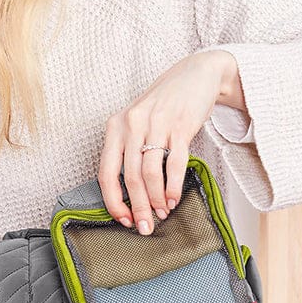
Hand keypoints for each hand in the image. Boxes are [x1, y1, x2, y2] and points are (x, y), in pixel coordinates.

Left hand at [98, 49, 242, 233]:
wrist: (195, 74)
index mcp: (115, 126)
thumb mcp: (138, 122)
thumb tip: (129, 194)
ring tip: (162, 213)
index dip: (113, 201)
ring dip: (156, 199)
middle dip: (137, 207)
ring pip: (151, 173)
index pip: (106, 172)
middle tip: (145, 227)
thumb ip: (129, 150)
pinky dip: (173, 186)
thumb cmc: (164, 104)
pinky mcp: (181, 126)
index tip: (123, 220)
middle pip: (129, 177)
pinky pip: (175, 163)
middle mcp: (132, 124)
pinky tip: (174, 199)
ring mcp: (157, 124)